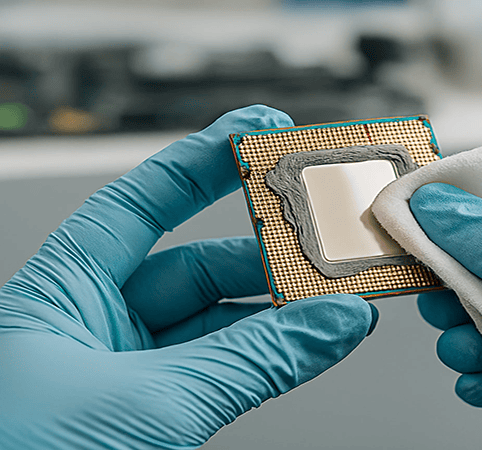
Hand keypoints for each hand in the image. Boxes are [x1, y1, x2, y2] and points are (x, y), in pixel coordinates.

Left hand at [0, 105, 377, 448]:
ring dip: (280, 310)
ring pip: (220, 321)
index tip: (259, 134)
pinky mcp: (157, 412)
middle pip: (197, 262)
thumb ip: (250, 362)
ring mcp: (129, 370)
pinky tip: (312, 342)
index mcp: (63, 292)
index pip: (142, 202)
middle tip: (322, 234)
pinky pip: (226, 368)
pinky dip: (272, 357)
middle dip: (264, 249)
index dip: (203, 161)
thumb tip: (331, 324)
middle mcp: (95, 324)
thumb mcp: (146, 404)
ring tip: (336, 295)